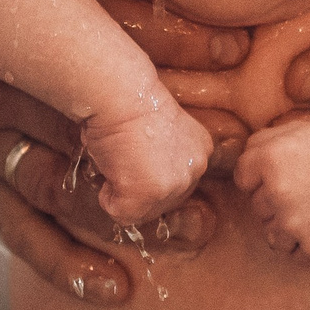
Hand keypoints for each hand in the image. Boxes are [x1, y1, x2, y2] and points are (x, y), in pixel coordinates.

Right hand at [0, 0, 242, 304]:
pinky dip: (65, 263)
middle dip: (173, 142)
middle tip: (243, 155)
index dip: (177, 38)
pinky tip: (117, 285)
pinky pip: (16, 226)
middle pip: (89, 119)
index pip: (101, 25)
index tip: (241, 50)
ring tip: (201, 228)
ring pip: (64, 185)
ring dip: (136, 214)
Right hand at [81, 102, 215, 225]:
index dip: (149, 173)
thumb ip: (163, 156)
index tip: (137, 152)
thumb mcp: (163, 130)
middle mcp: (196, 170)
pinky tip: (110, 168)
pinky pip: (120, 213)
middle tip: (124, 157)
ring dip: (123, 191)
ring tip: (118, 159)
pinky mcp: (148, 195)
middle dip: (138, 187)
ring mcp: (174, 185)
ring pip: (143, 211)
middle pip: (163, 202)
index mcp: (201, 151)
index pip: (176, 182)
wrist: (122, 95)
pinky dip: (108, 197)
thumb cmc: (132, 102)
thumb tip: (140, 176)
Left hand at [234, 113, 309, 269]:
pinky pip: (296, 255)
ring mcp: (294, 224)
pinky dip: (308, 245)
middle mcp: (276, 193)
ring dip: (287, 228)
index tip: (287, 173)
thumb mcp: (292, 131)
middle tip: (305, 192)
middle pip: (258, 209)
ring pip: (273, 237)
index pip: (243, 180)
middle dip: (276, 202)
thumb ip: (258, 144)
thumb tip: (241, 168)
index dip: (262, 177)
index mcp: (266, 160)